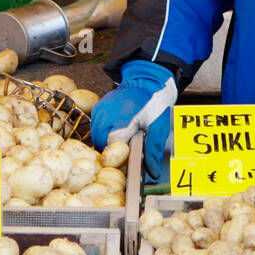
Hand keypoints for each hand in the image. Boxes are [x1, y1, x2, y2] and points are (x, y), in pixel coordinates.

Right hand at [89, 59, 176, 181]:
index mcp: (124, 119)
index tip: (126, 159)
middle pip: (101, 143)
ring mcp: (100, 110)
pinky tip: (116, 130)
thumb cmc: (154, 104)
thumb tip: (152, 173)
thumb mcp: (158, 128)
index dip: (118, 156)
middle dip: (111, 151)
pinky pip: (95, 127)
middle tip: (125, 151)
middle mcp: (108, 114)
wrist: (146, 81)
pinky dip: (103, 132)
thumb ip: (153, 151)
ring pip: (95, 136)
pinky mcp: (97, 108)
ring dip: (106, 142)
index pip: (111, 145)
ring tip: (122, 140)